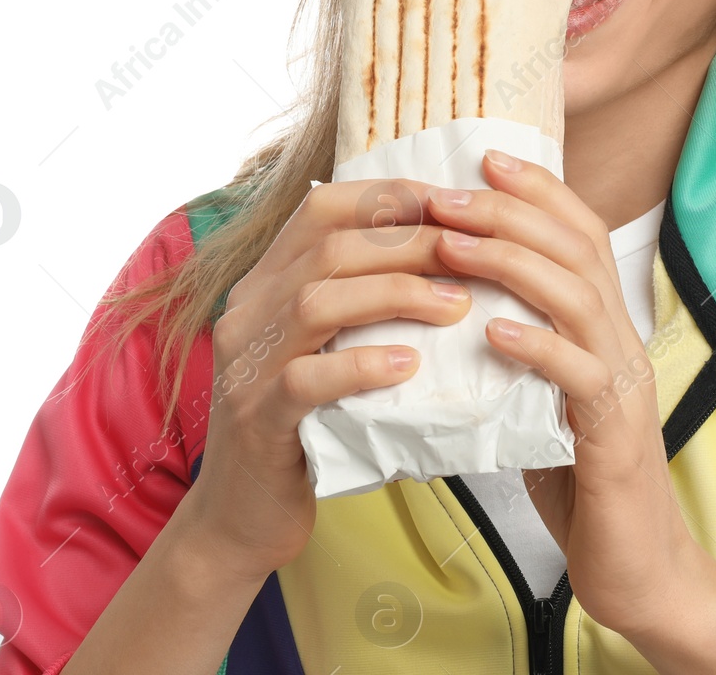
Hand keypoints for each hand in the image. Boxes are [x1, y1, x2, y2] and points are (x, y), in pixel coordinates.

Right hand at [180, 179, 470, 581]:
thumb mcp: (325, 347)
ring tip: (457, 306)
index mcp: (265, 281)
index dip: (391, 197)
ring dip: (396, 294)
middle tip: (475, 257)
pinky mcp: (256, 420)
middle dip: (411, 243)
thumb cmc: (305, 424)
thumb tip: (449, 251)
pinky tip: (409, 365)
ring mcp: (246, 364)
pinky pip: (305, 380)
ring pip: (316, 302)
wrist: (241, 518)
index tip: (455, 205)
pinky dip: (361, 365)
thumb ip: (361, 299)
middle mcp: (247, 310)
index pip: (322, 208)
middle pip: (329, 247)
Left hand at [426, 152, 692, 637]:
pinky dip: (536, 345)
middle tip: (445, 196)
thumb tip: (449, 307)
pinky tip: (493, 331)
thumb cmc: (581, 480)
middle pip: (575, 248)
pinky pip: (580, 375)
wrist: (638, 568)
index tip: (482, 158)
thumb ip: (514, 350)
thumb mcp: (541, 397)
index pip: (579, 232)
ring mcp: (624, 383)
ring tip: (452, 245)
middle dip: (507, 212)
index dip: (535, 189)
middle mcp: (622, 339)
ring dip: (510, 262)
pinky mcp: (615, 433)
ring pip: (576, 296)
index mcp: (604, 324)